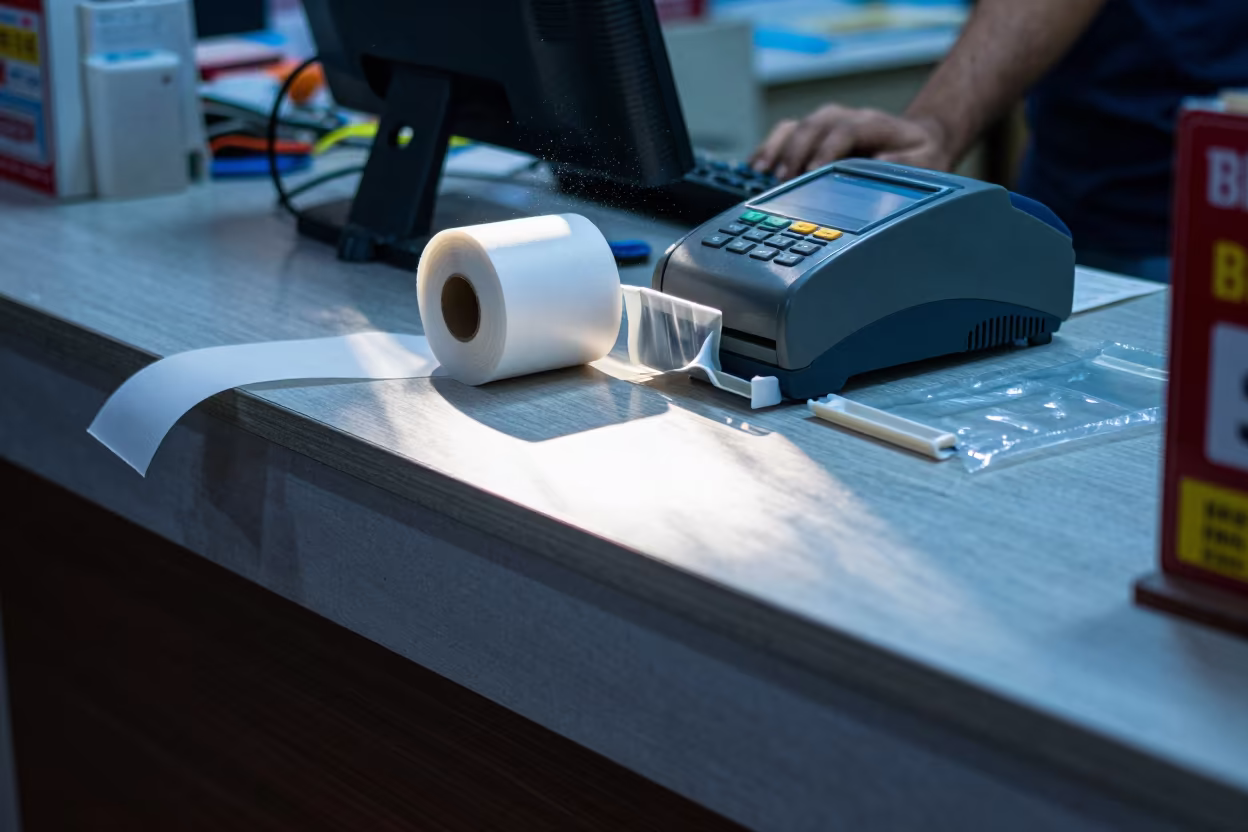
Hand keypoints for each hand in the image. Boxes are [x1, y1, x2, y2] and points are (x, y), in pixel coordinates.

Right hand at [750, 105, 952, 179]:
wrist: (915, 139)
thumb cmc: (918, 154)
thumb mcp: (926, 161)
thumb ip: (906, 162)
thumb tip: (882, 162)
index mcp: (871, 124)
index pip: (844, 130)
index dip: (826, 150)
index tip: (813, 172)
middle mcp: (844, 118)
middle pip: (812, 126)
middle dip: (795, 152)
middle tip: (782, 180)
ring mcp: (824, 123)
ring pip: (794, 127)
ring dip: (775, 148)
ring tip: (760, 172)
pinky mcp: (811, 134)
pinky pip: (784, 135)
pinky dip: (768, 149)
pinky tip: (756, 168)